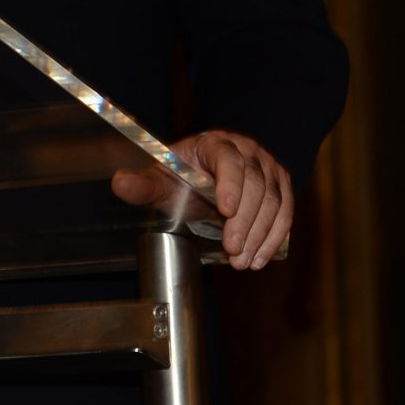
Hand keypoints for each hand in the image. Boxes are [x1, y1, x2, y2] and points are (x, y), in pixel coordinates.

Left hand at [111, 129, 292, 271]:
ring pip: (273, 201)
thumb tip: (119, 183)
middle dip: (244, 221)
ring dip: (259, 234)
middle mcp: (248, 152)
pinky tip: (259, 259)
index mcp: (216, 144)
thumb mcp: (162, 178)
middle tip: (232, 249)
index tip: (225, 210)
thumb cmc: (185, 176)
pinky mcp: (281, 188)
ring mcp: (268, 169)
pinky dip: (274, 238)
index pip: (229, 159)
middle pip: (255, 185)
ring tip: (242, 261)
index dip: (230, 184)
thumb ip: (143, 184)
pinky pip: (285, 213)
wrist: (210, 172)